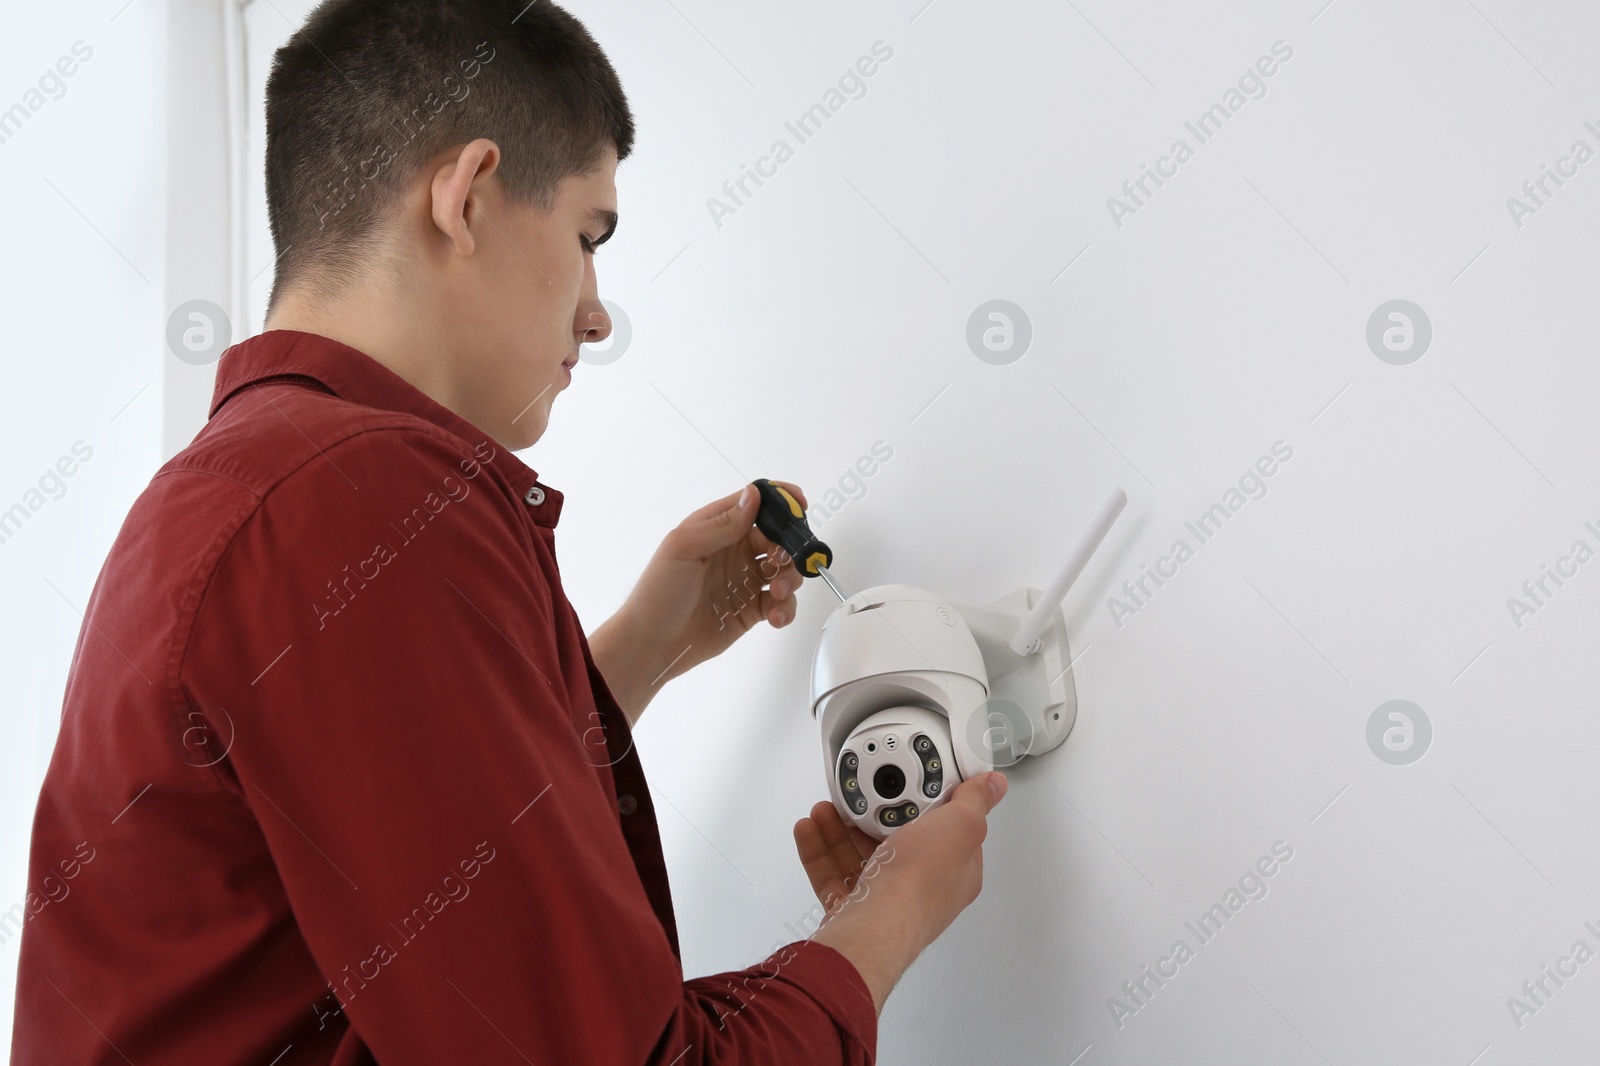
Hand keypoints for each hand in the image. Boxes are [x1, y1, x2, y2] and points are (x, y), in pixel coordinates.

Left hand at [590, 481, 809, 720]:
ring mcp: (745, 581)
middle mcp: (735, 551)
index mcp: (717, 528)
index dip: (782, 501)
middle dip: (790, 548)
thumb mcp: (683, 548)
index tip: (800, 507)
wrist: (651, 644)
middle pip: (779, 539)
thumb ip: (721, 524)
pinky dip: (787, 608)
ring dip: (791, 579)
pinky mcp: (752, 610)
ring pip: (786, 570)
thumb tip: (753, 495)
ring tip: (778, 592)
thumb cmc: (658, 592)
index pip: (756, 504)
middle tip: (781, 563)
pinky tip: (775, 616)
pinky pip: (782, 603)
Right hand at [807, 772, 1007, 1013]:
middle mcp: (921, 889)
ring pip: (860, 858)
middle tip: (857, 796)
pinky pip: (832, 876)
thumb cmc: (919, 883)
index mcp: (955, 871)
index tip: (907, 784)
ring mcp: (886, 901)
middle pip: (896, 842)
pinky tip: (809, 830)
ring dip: (840, 829)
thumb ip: (975, 802)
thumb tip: (994, 785)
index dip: (926, 803)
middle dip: (872, 815)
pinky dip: (819, 851)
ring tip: (825, 809)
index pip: (946, 831)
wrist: (875, 927)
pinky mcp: (854, 911)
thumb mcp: (961, 826)